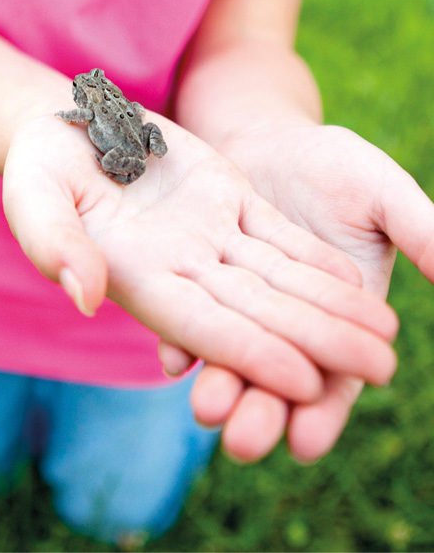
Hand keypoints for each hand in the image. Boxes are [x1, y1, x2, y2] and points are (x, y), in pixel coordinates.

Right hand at [2, 115, 396, 403]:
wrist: (66, 127)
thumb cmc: (38, 165)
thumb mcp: (33, 195)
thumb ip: (53, 243)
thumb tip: (84, 295)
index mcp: (136, 277)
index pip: (204, 327)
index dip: (254, 354)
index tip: (309, 383)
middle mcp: (181, 268)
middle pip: (260, 312)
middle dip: (321, 342)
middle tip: (385, 370)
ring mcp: (209, 235)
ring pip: (281, 278)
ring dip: (333, 307)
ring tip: (388, 335)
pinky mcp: (228, 200)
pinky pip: (278, 235)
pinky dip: (315, 259)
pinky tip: (355, 281)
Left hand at [184, 124, 433, 461]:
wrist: (266, 140)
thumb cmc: (332, 165)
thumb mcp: (379, 193)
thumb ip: (419, 232)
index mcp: (338, 314)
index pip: (334, 376)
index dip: (323, 409)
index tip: (308, 439)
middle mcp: (286, 322)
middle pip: (276, 381)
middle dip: (261, 413)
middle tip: (244, 441)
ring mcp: (241, 306)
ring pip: (231, 359)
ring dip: (220, 388)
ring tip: (207, 411)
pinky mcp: (202, 284)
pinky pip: (189, 319)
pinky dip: (181, 340)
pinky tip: (173, 359)